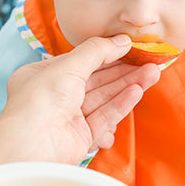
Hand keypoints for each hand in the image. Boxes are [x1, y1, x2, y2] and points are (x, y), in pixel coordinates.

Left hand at [0, 35, 159, 164]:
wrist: (31, 145)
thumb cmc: (40, 100)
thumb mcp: (69, 65)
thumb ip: (98, 51)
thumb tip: (122, 41)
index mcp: (43, 76)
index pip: (80, 62)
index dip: (107, 54)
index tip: (131, 48)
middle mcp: (54, 97)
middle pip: (96, 81)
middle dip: (124, 71)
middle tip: (150, 61)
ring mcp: (68, 119)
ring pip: (104, 98)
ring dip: (128, 85)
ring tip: (152, 74)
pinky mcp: (80, 138)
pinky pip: (104, 117)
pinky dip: (121, 104)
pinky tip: (137, 92)